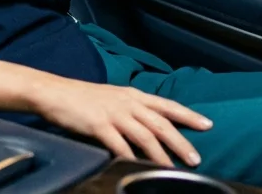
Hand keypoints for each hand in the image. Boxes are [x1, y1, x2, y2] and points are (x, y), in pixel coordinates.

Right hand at [29, 76, 210, 166]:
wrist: (53, 92)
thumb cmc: (82, 98)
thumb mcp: (112, 98)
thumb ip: (131, 110)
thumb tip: (149, 128)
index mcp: (133, 94)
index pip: (167, 105)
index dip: (188, 115)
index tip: (208, 125)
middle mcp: (127, 102)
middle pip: (161, 123)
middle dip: (181, 141)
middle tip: (196, 158)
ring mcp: (114, 113)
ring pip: (145, 135)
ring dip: (162, 154)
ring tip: (174, 169)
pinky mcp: (98, 124)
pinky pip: (119, 144)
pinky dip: (131, 157)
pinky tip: (139, 169)